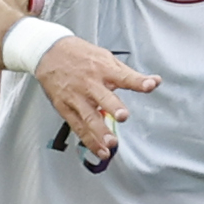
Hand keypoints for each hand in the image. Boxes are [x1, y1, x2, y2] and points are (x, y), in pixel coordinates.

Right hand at [32, 38, 159, 163]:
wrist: (48, 52)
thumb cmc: (79, 55)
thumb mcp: (105, 57)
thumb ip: (129, 74)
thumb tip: (154, 81)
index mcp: (102, 68)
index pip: (124, 76)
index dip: (138, 81)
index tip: (150, 84)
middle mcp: (90, 83)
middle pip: (103, 97)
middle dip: (113, 107)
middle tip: (123, 116)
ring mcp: (76, 97)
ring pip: (88, 117)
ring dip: (100, 132)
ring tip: (111, 144)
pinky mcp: (65, 108)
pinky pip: (78, 127)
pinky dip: (89, 140)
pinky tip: (100, 150)